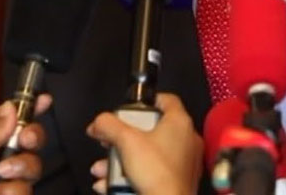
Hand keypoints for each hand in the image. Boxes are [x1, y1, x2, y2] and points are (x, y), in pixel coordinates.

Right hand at [87, 93, 201, 194]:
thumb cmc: (155, 171)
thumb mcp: (126, 141)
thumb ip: (109, 126)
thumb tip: (98, 122)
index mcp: (180, 122)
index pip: (166, 99)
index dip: (148, 101)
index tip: (131, 108)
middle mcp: (187, 139)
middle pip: (151, 130)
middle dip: (123, 139)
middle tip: (108, 143)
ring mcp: (185, 162)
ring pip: (149, 155)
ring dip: (121, 162)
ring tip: (102, 170)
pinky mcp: (179, 181)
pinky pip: (153, 172)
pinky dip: (133, 176)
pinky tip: (110, 184)